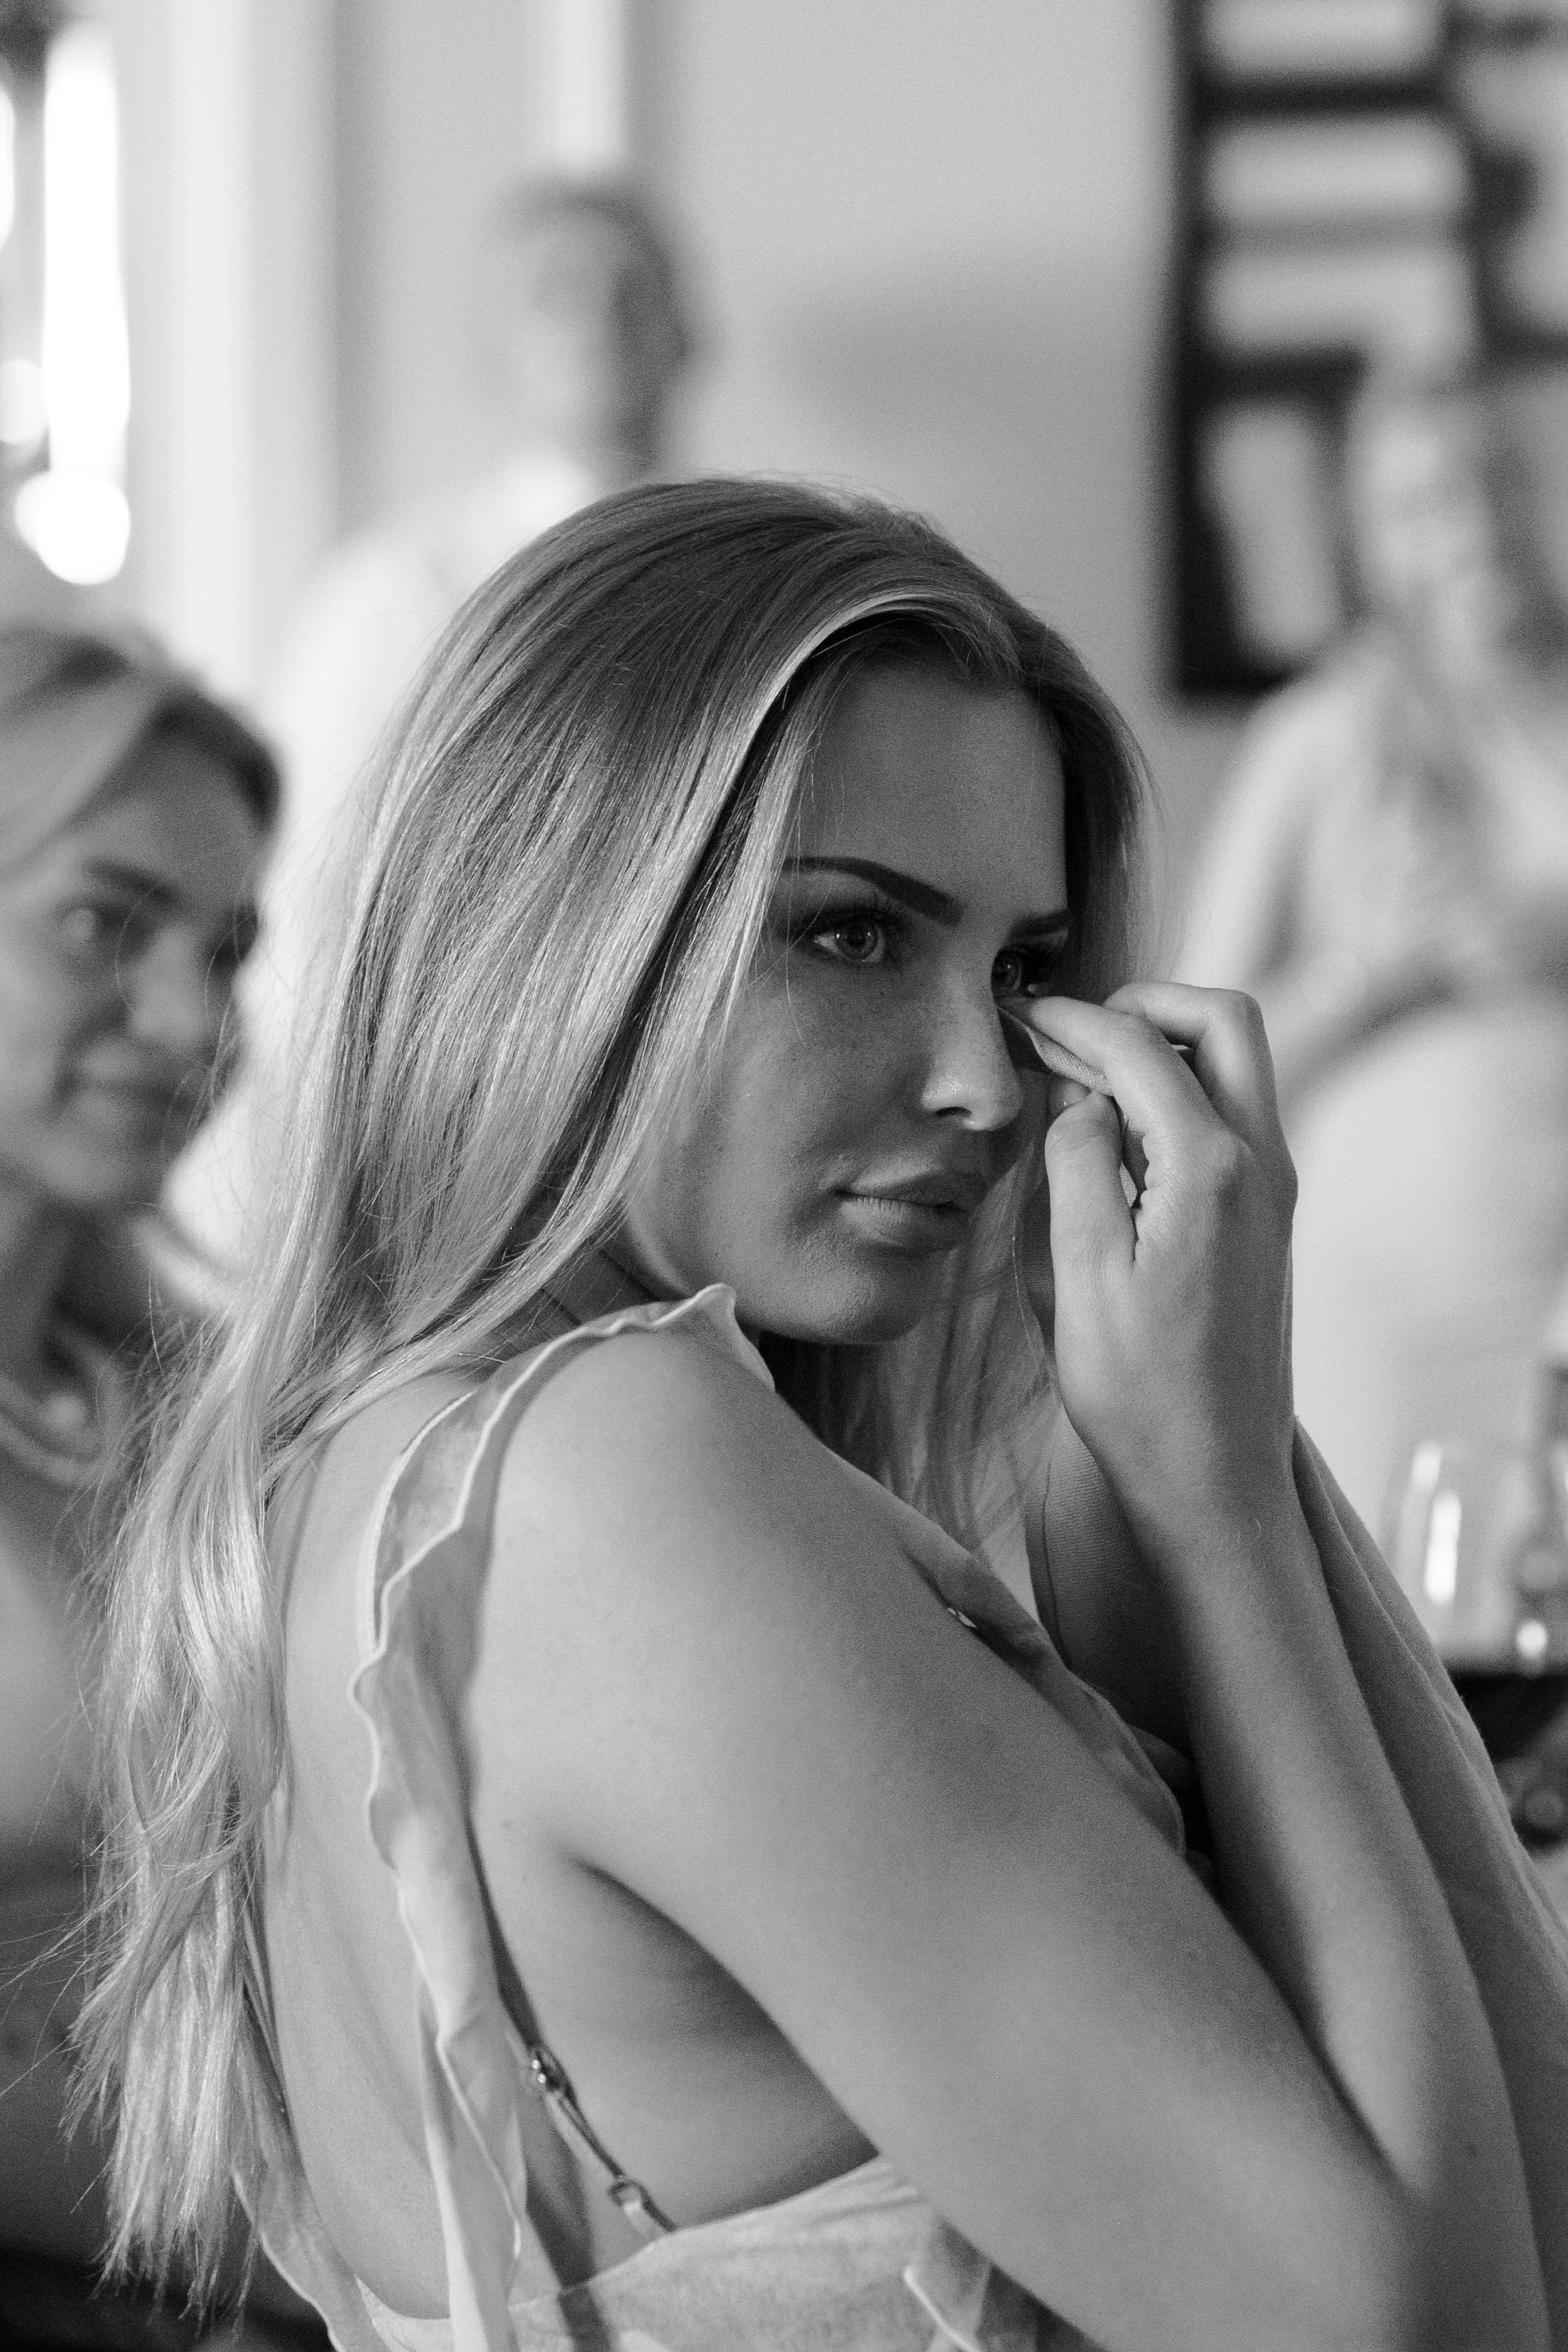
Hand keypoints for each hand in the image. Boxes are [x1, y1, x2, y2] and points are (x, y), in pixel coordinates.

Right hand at [1018, 983, 1298, 1551]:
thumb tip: (1080, 1097)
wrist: (1214, 1479)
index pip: (1140, 1047)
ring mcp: (1273, 1190)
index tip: (1018, 1017)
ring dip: (1162, 1049)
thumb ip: (1076, 1165)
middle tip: (1069, 1031)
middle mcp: (1261, 1164)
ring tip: (1079, 1081)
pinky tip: (1112, 1136)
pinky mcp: (1266, 1218)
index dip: (1072, 1020)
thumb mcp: (1078, 1277)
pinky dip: (1175, 1097)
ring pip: (1234, 1065)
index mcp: (1210, 1170)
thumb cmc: (1140, 1395)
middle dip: (1145, 1005)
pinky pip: (1229, 1117)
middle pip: (1223, 1020)